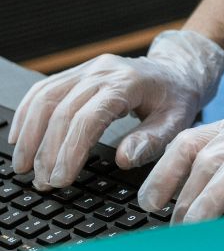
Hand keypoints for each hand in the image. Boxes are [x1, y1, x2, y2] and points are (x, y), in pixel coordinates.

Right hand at [10, 29, 223, 188]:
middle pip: (63, 111)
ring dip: (30, 134)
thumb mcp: (177, 122)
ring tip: (24, 167)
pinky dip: (26, 113)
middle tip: (43, 182)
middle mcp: (103, 71)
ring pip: (46, 98)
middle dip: (48, 151)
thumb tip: (123, 159)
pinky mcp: (78, 72)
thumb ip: (151, 141)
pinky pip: (43, 89)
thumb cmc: (177, 97)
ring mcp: (88, 69)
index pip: (89, 118)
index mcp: (128, 83)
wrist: (177, 70)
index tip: (61, 178)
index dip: (71, 150)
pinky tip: (19, 137)